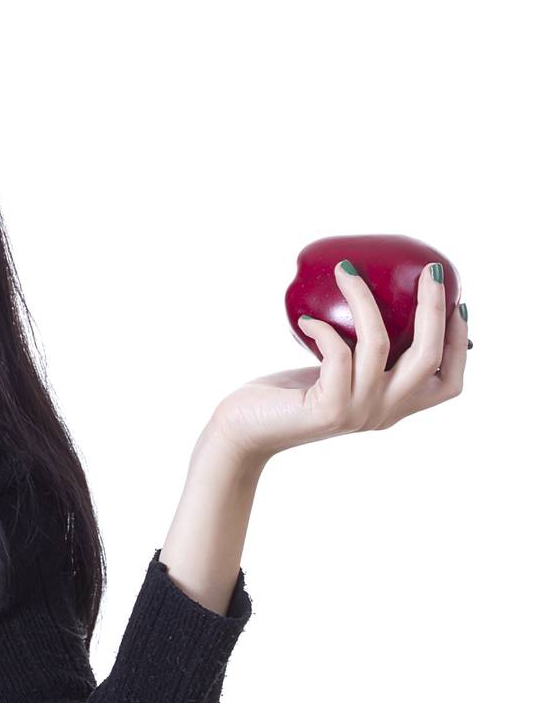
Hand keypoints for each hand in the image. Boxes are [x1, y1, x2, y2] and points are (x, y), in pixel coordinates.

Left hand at [209, 260, 467, 460]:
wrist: (243, 431)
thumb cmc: (285, 397)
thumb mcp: (334, 375)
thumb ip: (359, 356)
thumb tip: (374, 301)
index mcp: (392, 407)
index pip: (447, 382)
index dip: (459, 343)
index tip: (459, 303)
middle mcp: (383, 413)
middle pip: (428, 357)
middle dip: (433, 309)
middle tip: (428, 271)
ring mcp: (358, 412)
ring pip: (379, 344)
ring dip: (364, 300)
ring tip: (347, 271)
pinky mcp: (329, 409)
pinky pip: (337, 352)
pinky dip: (323, 329)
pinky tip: (306, 320)